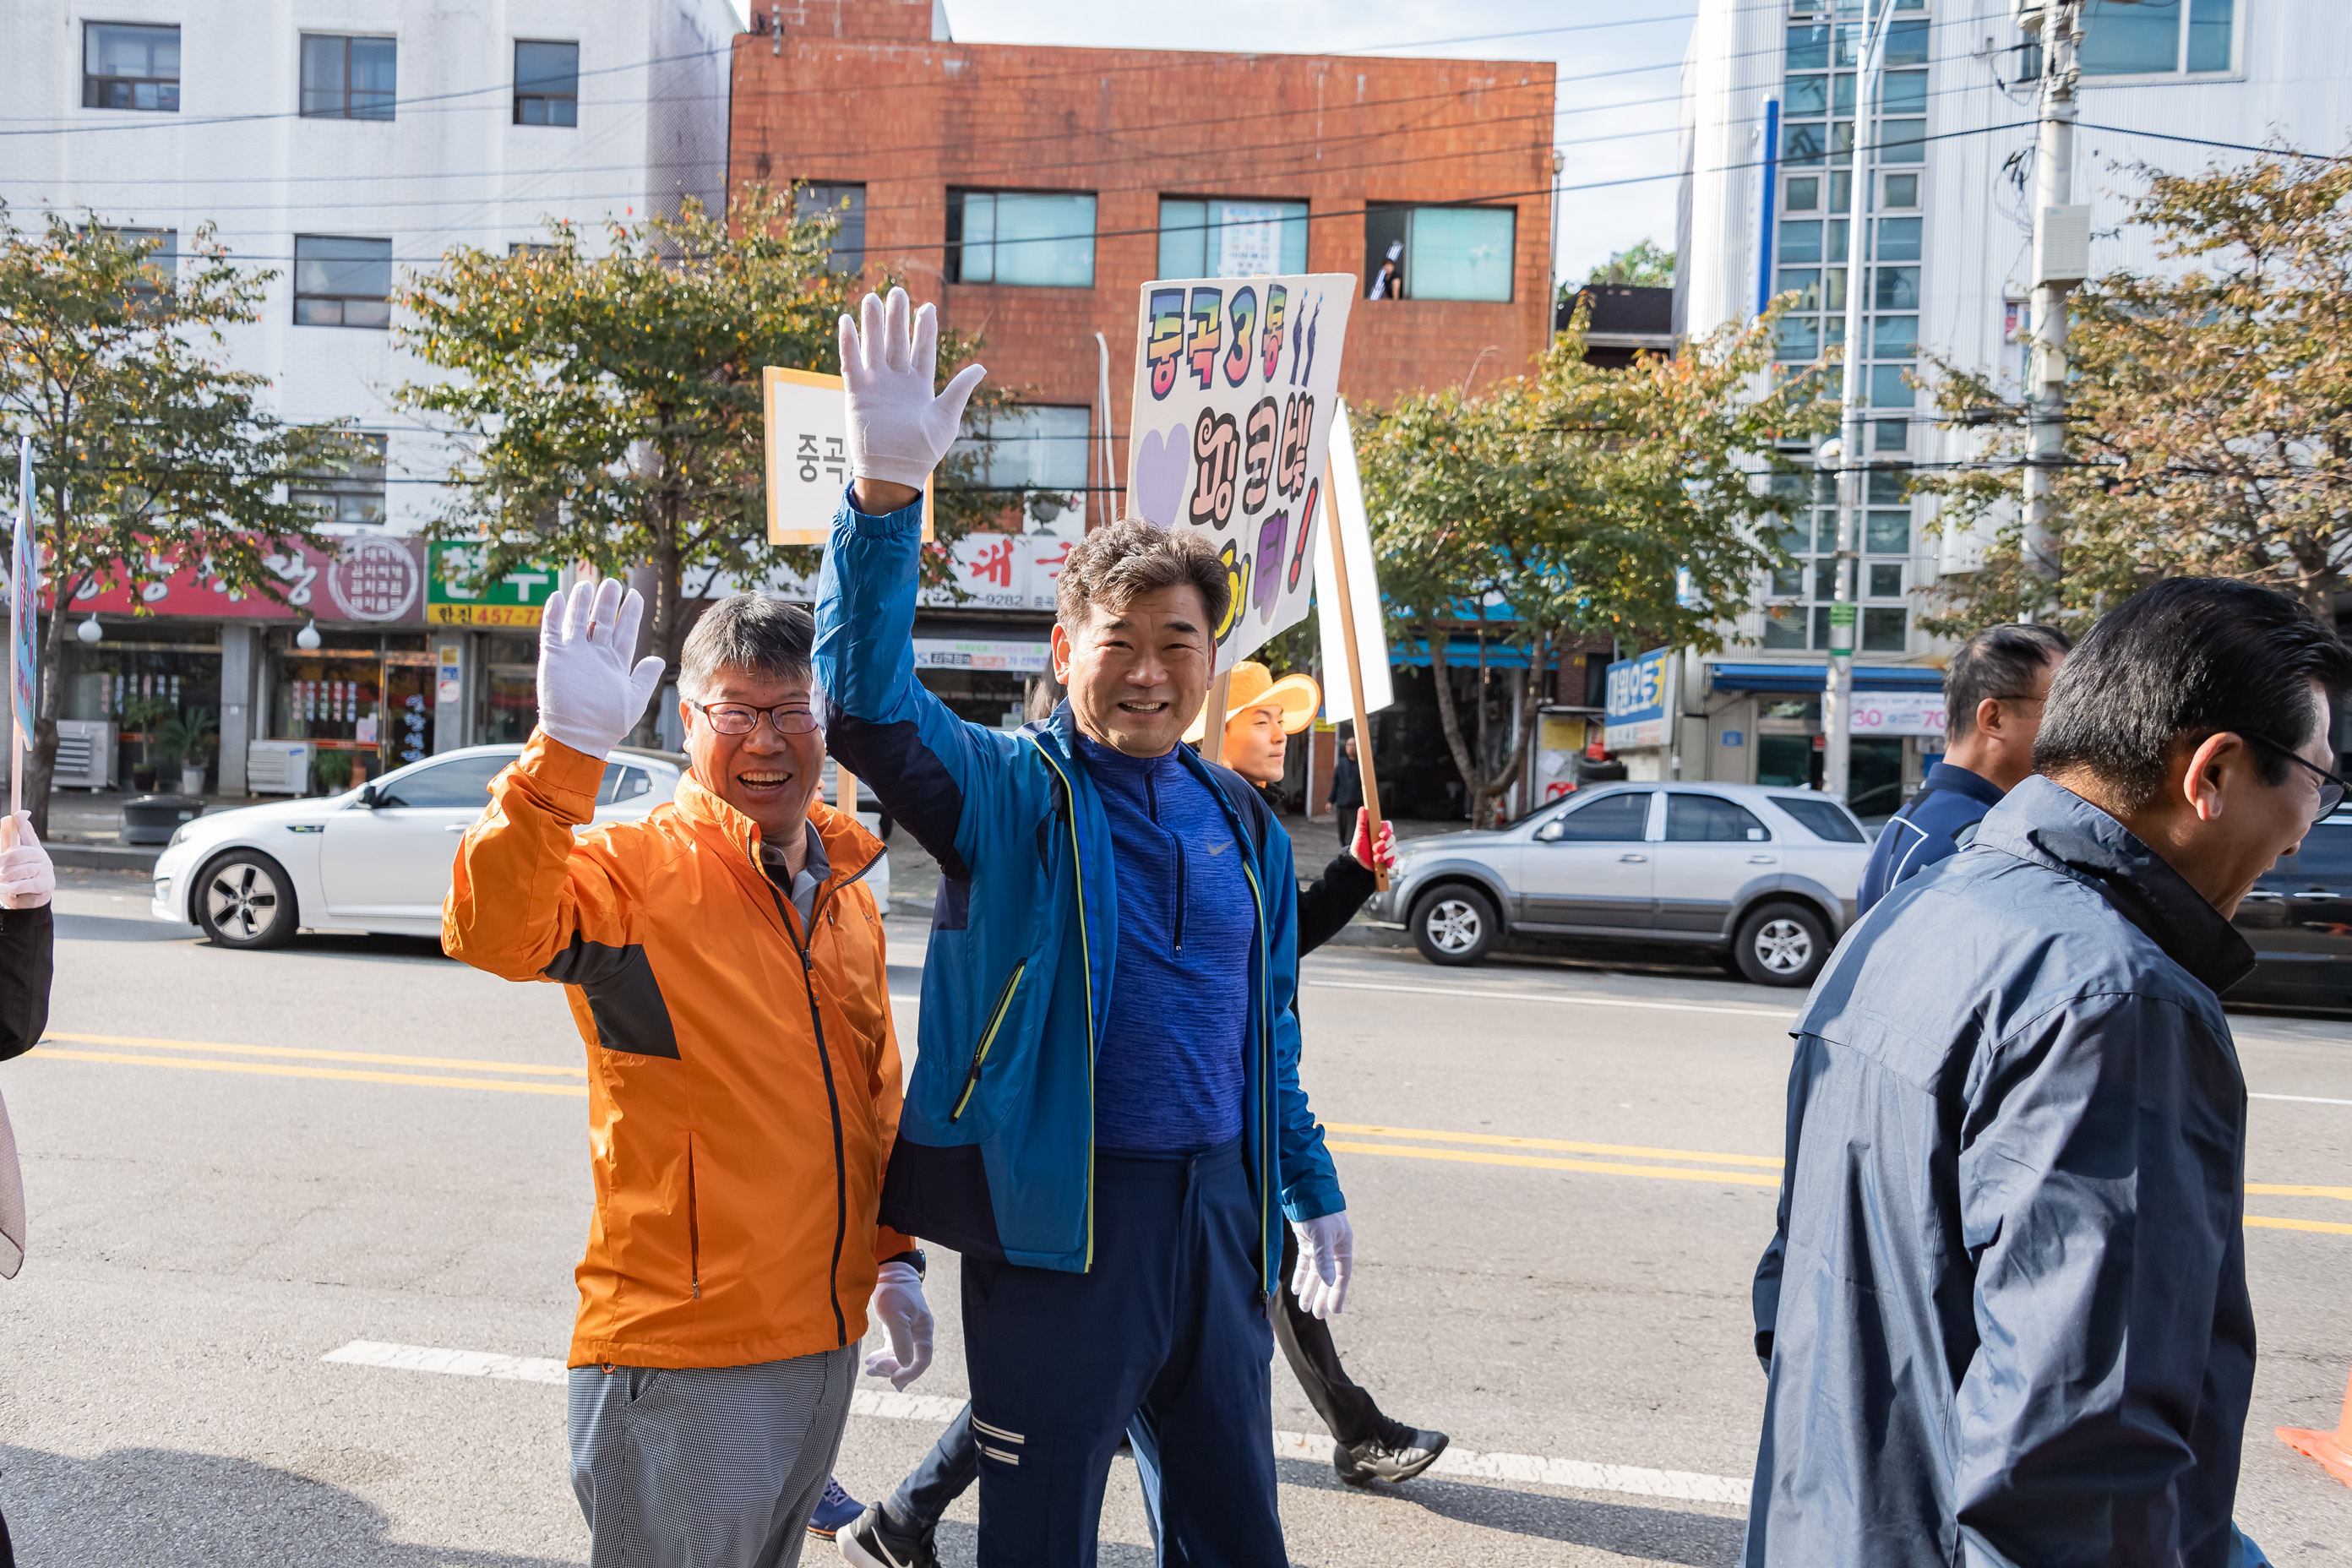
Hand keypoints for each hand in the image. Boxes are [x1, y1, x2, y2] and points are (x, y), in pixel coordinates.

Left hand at [1, 812, 54, 909]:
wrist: (28, 900)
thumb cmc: (17, 875)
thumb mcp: (10, 858)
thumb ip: (7, 838)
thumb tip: (9, 817)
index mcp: (31, 846)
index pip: (26, 832)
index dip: (22, 822)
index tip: (18, 813)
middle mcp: (40, 856)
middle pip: (19, 853)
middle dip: (3, 861)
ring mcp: (44, 870)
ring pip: (19, 870)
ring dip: (5, 877)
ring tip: (2, 879)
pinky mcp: (44, 884)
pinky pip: (23, 884)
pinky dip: (9, 887)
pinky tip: (2, 887)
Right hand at [534, 577, 664, 760]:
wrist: (578, 736)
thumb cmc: (608, 723)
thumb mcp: (634, 699)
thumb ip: (645, 677)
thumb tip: (659, 660)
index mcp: (615, 662)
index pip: (625, 631)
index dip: (630, 613)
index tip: (636, 595)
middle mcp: (595, 655)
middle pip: (602, 621)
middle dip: (607, 602)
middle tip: (612, 582)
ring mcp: (574, 654)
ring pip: (577, 620)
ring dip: (581, 603)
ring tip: (586, 584)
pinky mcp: (553, 657)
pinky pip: (551, 631)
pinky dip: (553, 614)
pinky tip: (558, 597)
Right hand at [839, 286, 986, 488]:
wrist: (895, 473)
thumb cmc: (923, 451)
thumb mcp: (946, 418)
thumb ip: (959, 389)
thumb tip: (981, 367)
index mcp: (920, 386)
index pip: (922, 349)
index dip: (924, 328)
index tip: (927, 306)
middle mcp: (897, 381)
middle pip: (896, 341)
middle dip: (897, 317)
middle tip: (897, 291)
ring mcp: (876, 385)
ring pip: (873, 346)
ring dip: (872, 323)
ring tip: (872, 298)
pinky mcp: (857, 394)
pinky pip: (850, 363)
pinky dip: (849, 343)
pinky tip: (848, 322)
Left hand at [863, 1260, 933, 1389]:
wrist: (889, 1275)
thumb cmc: (894, 1292)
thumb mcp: (896, 1315)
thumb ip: (901, 1340)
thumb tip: (905, 1364)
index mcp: (923, 1331)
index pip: (922, 1360)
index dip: (909, 1373)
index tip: (893, 1379)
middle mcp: (918, 1335)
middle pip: (910, 1362)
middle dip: (893, 1370)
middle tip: (873, 1370)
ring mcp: (908, 1334)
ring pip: (900, 1359)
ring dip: (885, 1367)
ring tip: (869, 1370)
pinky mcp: (897, 1331)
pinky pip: (892, 1351)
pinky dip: (882, 1358)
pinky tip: (870, 1361)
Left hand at [1290, 1211, 1353, 1318]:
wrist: (1305, 1190)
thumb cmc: (1319, 1211)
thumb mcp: (1322, 1235)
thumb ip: (1324, 1259)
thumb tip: (1328, 1283)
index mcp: (1343, 1247)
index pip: (1342, 1275)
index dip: (1338, 1293)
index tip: (1334, 1311)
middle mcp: (1332, 1248)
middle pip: (1328, 1278)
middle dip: (1322, 1296)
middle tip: (1317, 1315)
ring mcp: (1319, 1245)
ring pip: (1315, 1273)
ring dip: (1310, 1289)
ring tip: (1304, 1306)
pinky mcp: (1306, 1242)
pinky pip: (1305, 1264)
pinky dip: (1301, 1276)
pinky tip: (1296, 1289)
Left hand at [1349, 811, 1394, 873]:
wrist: (1358, 862)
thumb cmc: (1359, 846)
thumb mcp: (1359, 833)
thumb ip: (1362, 821)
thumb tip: (1363, 808)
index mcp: (1379, 830)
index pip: (1388, 826)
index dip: (1387, 830)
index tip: (1381, 835)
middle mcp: (1386, 839)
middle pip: (1392, 838)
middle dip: (1384, 844)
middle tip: (1375, 849)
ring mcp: (1389, 849)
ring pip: (1394, 849)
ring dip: (1385, 854)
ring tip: (1376, 858)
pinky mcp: (1390, 858)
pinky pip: (1396, 858)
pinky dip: (1391, 861)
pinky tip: (1386, 864)